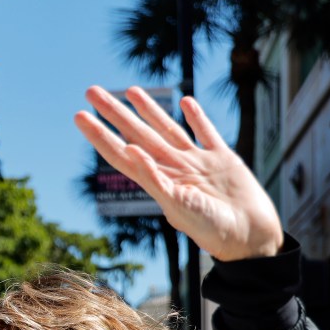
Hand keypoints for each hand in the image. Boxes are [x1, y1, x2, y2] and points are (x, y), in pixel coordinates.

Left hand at [74, 86, 282, 260]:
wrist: (250, 239)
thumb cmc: (212, 230)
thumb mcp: (178, 206)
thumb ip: (154, 178)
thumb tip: (129, 149)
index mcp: (158, 182)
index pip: (121, 152)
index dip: (99, 135)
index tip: (79, 116)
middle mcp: (173, 169)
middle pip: (137, 134)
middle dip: (114, 113)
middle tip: (91, 91)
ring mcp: (198, 163)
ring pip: (167, 129)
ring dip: (149, 110)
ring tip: (130, 90)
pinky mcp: (224, 160)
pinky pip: (206, 133)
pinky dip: (196, 117)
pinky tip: (184, 101)